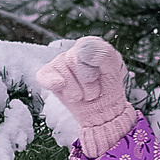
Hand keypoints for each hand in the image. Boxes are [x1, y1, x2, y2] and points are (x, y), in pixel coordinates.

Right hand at [34, 36, 138, 156]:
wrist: (100, 113)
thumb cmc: (107, 90)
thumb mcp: (115, 71)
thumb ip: (104, 54)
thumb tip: (81, 51)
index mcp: (91, 46)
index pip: (85, 49)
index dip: (93, 68)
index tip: (100, 79)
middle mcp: (73, 52)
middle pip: (73, 60)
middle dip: (86, 82)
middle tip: (93, 90)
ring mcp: (59, 63)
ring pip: (61, 70)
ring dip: (75, 91)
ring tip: (82, 95)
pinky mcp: (48, 76)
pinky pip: (44, 76)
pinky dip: (52, 82)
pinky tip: (61, 87)